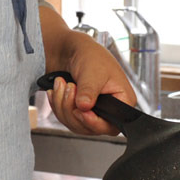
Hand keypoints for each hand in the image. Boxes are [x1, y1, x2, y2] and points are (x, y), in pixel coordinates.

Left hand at [40, 7, 135, 135]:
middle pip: (90, 128)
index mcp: (122, 101)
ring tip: (61, 84)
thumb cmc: (91, 56)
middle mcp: (110, 111)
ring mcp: (94, 113)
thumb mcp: (92, 72)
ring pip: (75, 124)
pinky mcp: (81, 112)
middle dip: (72, 109)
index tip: (81, 112)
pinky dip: (58, 105)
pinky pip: (66, 119)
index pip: (112, 125)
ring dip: (62, 105)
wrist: (74, 51)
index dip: (94, 122)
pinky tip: (56, 91)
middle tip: (68, 88)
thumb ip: (89, 91)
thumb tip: (85, 107)